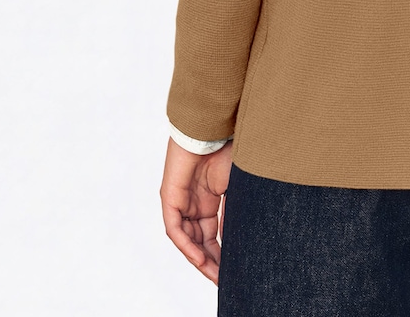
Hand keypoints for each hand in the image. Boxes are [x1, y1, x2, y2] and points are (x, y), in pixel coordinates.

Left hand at [160, 137, 233, 284]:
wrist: (212, 129)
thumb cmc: (228, 149)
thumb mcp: (236, 187)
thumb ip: (234, 211)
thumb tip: (239, 236)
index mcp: (209, 200)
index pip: (212, 235)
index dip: (222, 254)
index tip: (233, 270)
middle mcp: (193, 204)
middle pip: (200, 241)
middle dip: (212, 262)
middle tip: (223, 280)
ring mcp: (180, 202)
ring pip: (188, 239)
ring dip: (200, 259)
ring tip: (215, 275)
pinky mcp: (170, 198)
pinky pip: (176, 230)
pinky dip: (187, 246)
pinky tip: (200, 258)